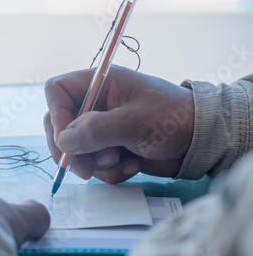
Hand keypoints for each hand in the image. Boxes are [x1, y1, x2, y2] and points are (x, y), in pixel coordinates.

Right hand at [44, 65, 193, 182]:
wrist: (200, 141)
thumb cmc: (173, 118)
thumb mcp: (136, 121)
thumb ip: (97, 130)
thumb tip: (63, 142)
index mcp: (99, 84)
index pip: (57, 91)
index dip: (56, 115)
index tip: (66, 140)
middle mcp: (94, 105)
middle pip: (59, 125)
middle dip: (71, 150)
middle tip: (84, 168)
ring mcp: (100, 128)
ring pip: (75, 150)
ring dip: (95, 163)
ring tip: (121, 160)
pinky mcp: (108, 148)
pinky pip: (93, 164)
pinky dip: (110, 171)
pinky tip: (132, 165)